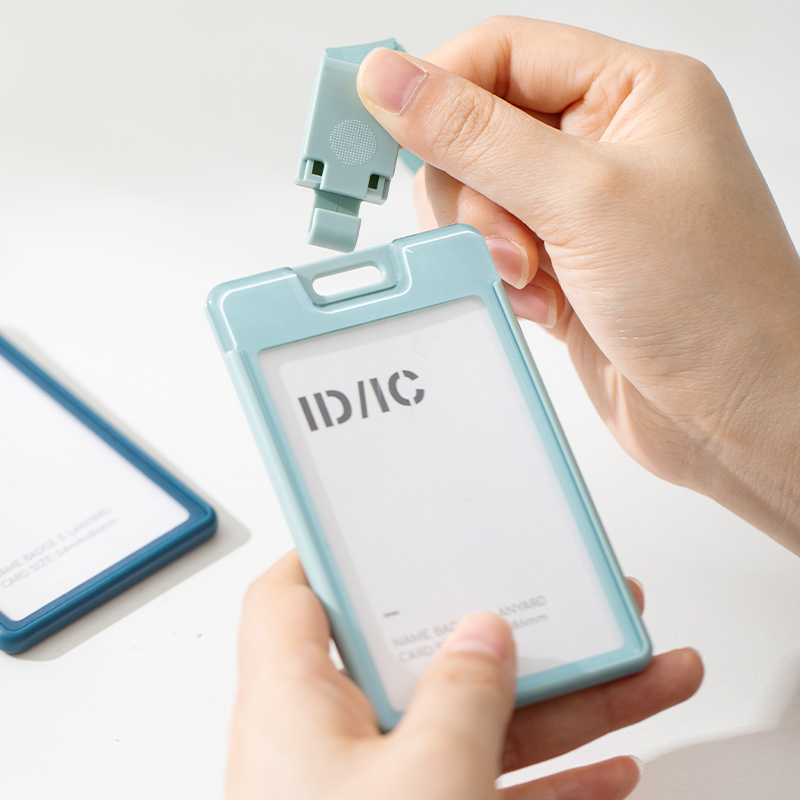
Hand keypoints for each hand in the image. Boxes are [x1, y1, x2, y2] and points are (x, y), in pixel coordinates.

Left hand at [225, 552, 701, 799]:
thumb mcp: (420, 782)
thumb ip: (458, 697)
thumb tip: (483, 632)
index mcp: (296, 705)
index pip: (295, 595)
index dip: (335, 550)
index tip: (392, 523)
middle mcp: (332, 743)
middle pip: (429, 656)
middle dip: (514, 630)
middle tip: (573, 597)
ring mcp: (380, 794)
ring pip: (479, 725)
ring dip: (565, 703)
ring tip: (647, 671)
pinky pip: (493, 792)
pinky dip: (552, 781)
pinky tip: (614, 766)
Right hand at [356, 18, 799, 551]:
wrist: (738, 413)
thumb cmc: (712, 303)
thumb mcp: (582, 198)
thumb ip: (475, 136)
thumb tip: (391, 81)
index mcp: (632, 94)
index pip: (503, 53)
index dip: (438, 85)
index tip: (387, 124)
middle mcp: (606, 146)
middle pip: (479, 132)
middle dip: (473, 191)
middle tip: (509, 237)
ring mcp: (582, 212)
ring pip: (478, 199)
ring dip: (487, 243)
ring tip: (533, 277)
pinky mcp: (564, 268)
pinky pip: (493, 253)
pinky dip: (499, 279)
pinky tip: (540, 303)